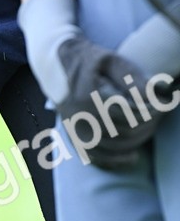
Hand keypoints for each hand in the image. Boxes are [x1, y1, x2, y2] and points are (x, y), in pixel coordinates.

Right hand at [55, 35, 167, 169]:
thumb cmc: (87, 61)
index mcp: (91, 97)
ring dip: (139, 139)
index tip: (165, 103)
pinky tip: (133, 156)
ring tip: (151, 126)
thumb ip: (132, 76)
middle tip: (161, 113)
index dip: (153, 110)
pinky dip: (117, 160)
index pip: (132, 113)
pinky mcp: (74, 139)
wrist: (56, 68)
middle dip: (150, 124)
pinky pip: (98, 158)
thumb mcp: (111, 60)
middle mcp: (82, 118)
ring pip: (116, 146)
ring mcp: (77, 132)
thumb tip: (153, 93)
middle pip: (127, 132)